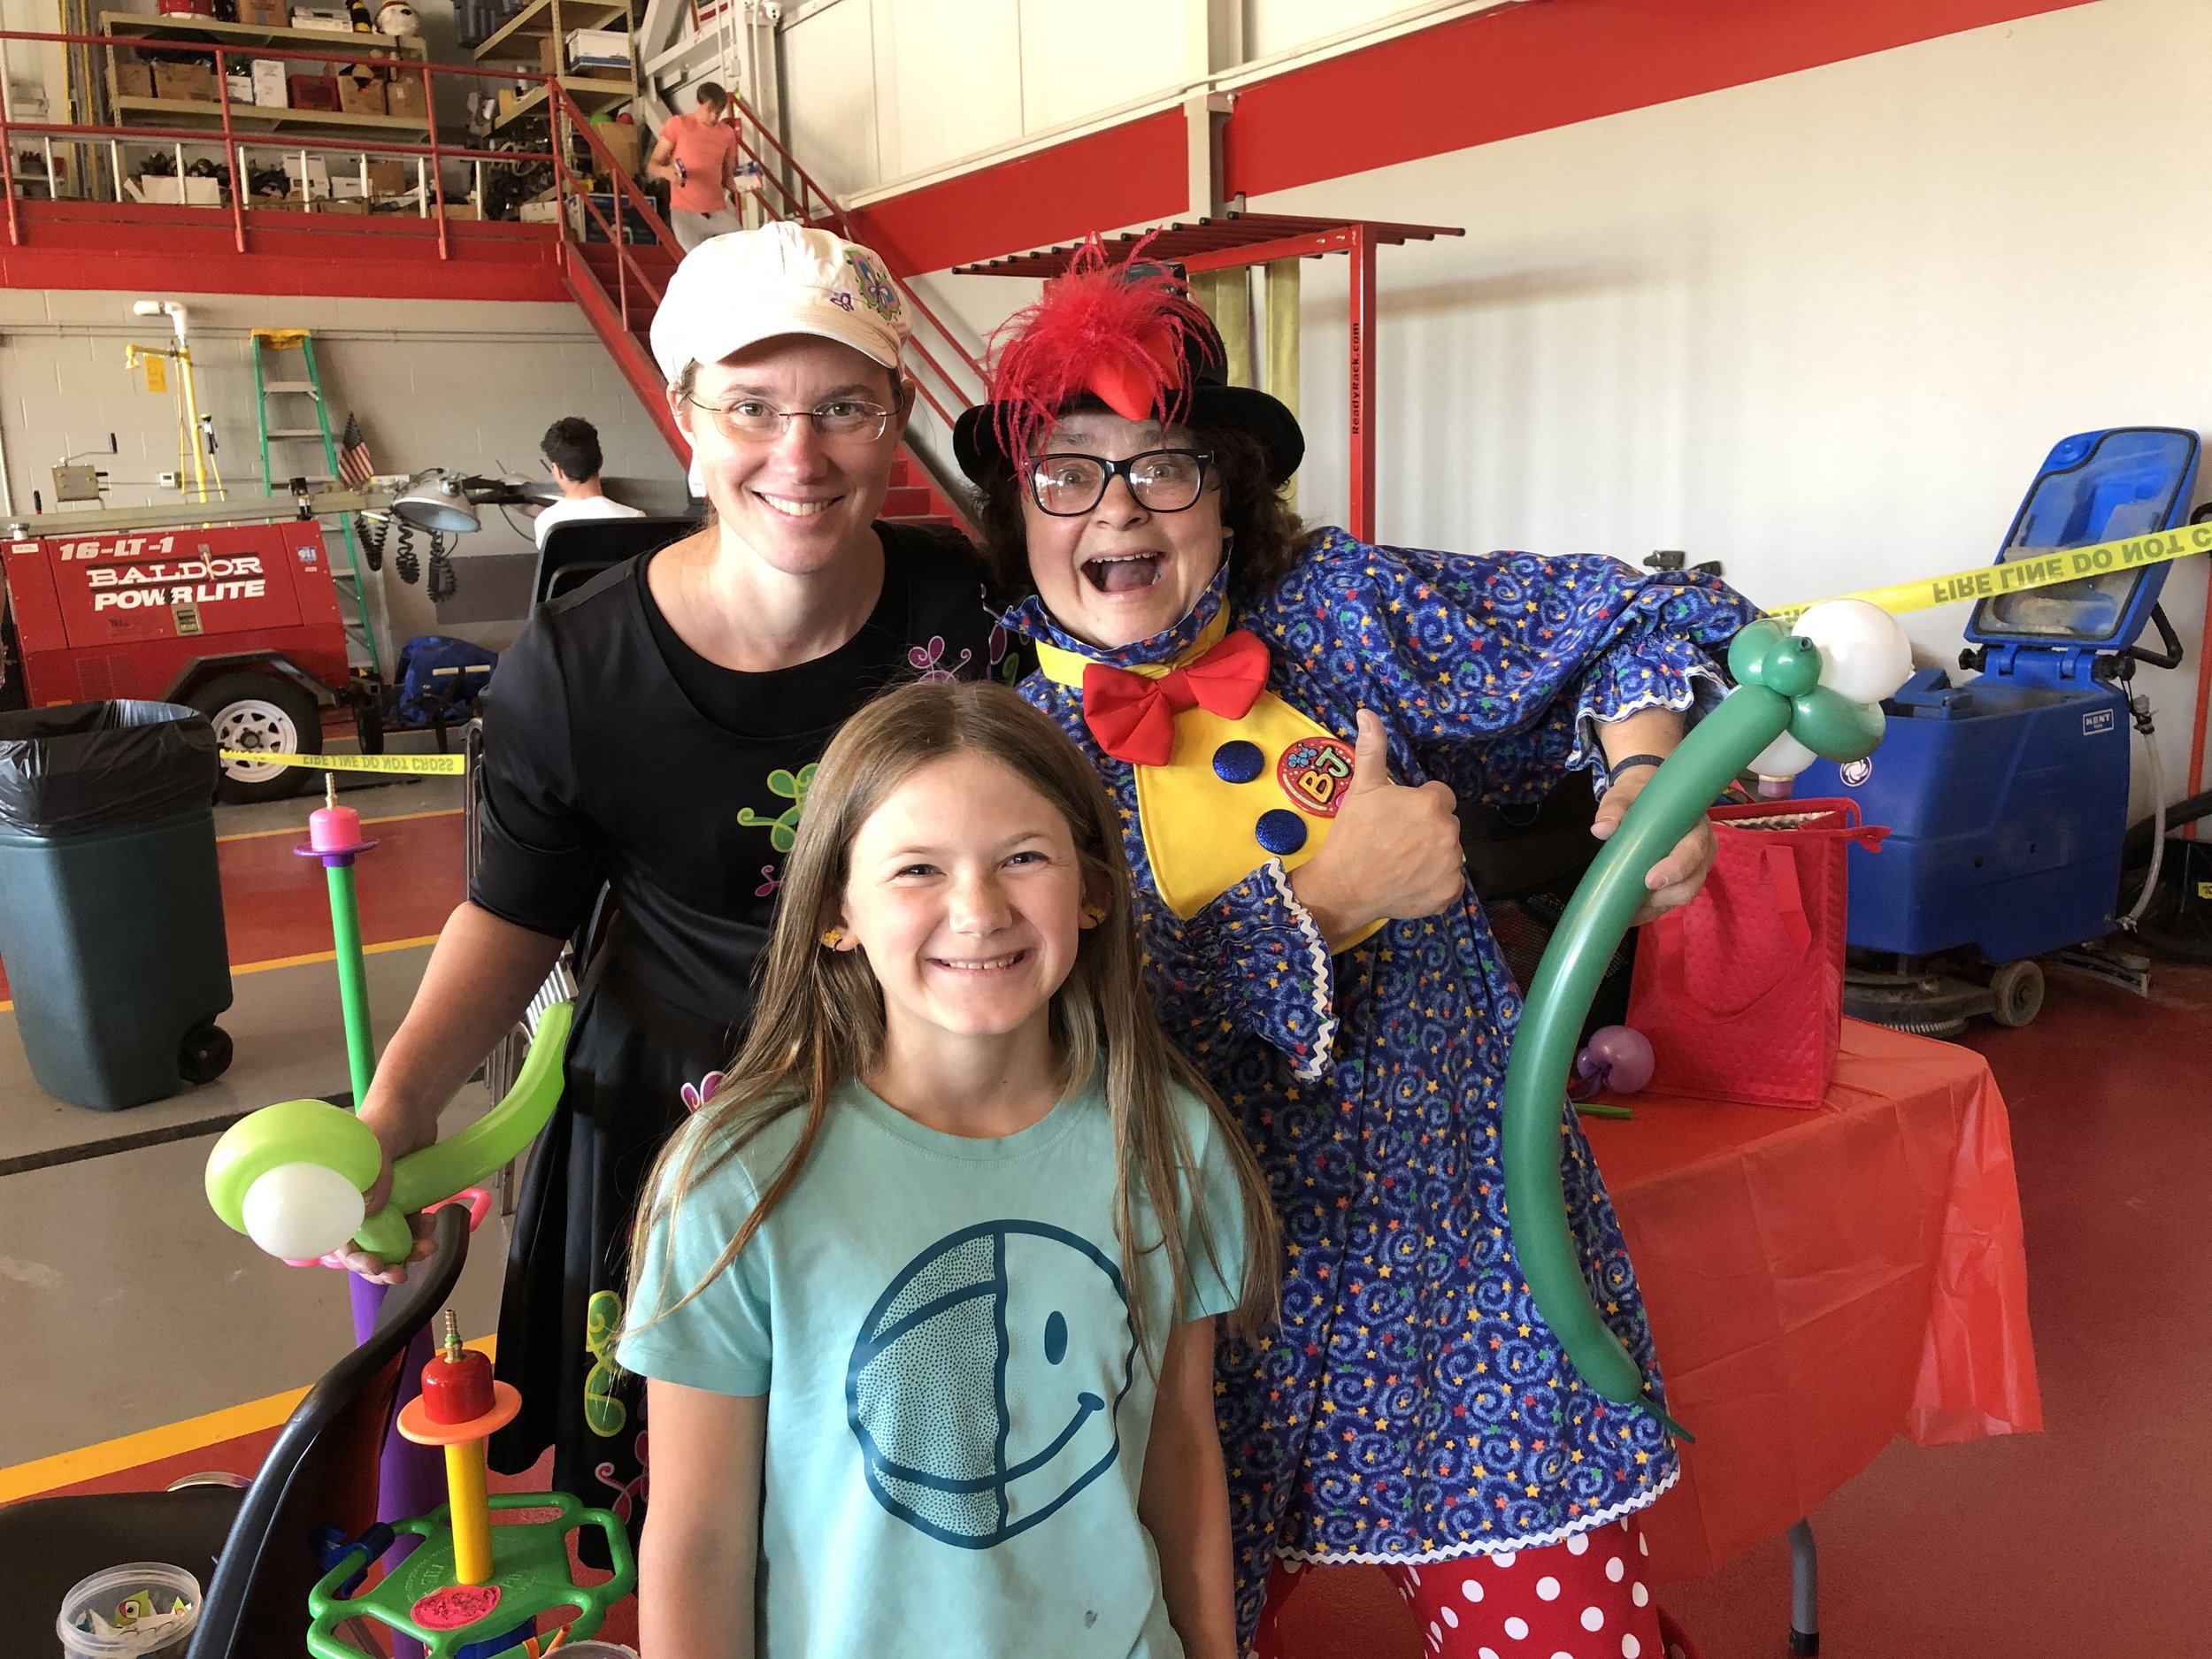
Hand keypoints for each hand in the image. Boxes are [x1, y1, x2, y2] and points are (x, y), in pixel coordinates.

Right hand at [332, 1104, 438, 1283]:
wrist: (413, 1104)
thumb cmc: (383, 1119)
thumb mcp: (376, 1143)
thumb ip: (376, 1174)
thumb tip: (370, 1209)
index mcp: (340, 1195)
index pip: (340, 1237)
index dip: (353, 1258)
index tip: (372, 1267)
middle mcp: (359, 1204)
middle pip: (366, 1248)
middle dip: (382, 1267)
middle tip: (400, 1274)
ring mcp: (384, 1203)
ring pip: (391, 1241)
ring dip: (408, 1252)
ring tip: (428, 1247)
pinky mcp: (406, 1199)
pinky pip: (411, 1226)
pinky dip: (421, 1232)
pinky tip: (433, 1224)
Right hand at [1289, 710, 1463, 947]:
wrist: (1343, 886)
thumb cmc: (1353, 835)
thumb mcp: (1361, 789)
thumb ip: (1372, 750)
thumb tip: (1367, 712)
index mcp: (1431, 804)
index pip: (1440, 797)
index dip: (1418, 805)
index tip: (1397, 818)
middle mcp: (1449, 833)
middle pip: (1445, 824)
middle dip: (1426, 829)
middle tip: (1396, 840)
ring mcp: (1452, 866)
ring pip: (1448, 852)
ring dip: (1432, 855)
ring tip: (1401, 863)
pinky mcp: (1449, 893)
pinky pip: (1450, 882)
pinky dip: (1435, 883)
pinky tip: (1410, 882)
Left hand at [1592, 766, 1716, 924]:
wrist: (1646, 796)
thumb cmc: (1640, 794)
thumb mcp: (1625, 794)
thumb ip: (1614, 808)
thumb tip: (1601, 829)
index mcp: (1695, 826)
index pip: (1693, 851)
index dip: (1675, 869)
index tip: (1650, 880)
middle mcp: (1701, 851)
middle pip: (1691, 883)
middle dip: (1664, 896)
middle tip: (1633, 901)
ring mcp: (1693, 870)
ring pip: (1680, 898)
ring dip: (1654, 907)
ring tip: (1626, 909)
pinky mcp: (1679, 883)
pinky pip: (1667, 904)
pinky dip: (1648, 912)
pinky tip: (1627, 915)